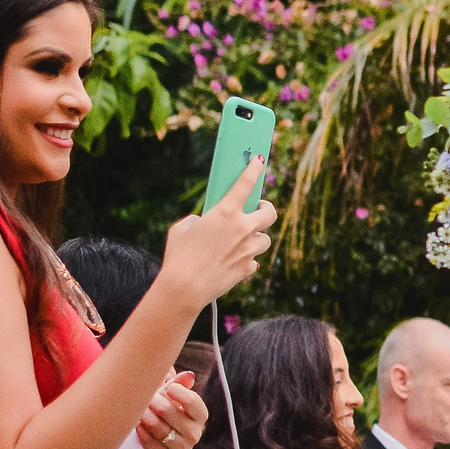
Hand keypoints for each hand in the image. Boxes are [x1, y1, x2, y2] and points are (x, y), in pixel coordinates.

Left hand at [136, 372, 206, 448]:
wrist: (155, 435)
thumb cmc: (163, 409)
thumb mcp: (171, 395)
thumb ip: (179, 384)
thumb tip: (188, 375)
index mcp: (199, 415)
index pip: (192, 402)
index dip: (179, 393)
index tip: (168, 388)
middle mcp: (195, 433)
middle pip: (171, 413)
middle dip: (155, 403)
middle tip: (145, 397)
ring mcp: (182, 448)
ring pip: (160, 430)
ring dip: (145, 417)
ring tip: (138, 410)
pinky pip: (153, 446)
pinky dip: (142, 434)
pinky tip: (137, 426)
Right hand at [157, 158, 277, 310]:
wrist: (185, 288)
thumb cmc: (179, 256)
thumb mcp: (183, 229)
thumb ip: (199, 221)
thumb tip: (208, 224)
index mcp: (225, 213)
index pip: (245, 184)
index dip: (253, 170)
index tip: (258, 160)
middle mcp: (243, 229)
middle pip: (270, 213)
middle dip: (266, 210)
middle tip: (258, 210)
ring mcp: (248, 249)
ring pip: (264, 239)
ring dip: (256, 237)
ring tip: (242, 240)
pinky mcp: (248, 268)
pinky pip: (254, 260)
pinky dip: (247, 259)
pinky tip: (234, 261)